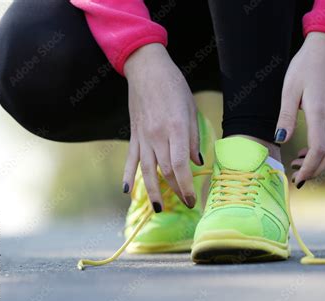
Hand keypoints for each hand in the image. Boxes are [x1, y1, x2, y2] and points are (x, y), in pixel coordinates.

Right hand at [122, 43, 201, 209]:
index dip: (186, 185)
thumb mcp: (191, 109)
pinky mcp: (134, 135)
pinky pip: (131, 159)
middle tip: (185, 204)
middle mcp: (157, 136)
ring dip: (153, 191)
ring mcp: (143, 137)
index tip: (192, 198)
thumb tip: (196, 163)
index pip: (180, 164)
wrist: (147, 70)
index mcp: (175, 128)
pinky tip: (128, 191)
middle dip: (176, 190)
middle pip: (166, 170)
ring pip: (147, 170)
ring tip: (158, 208)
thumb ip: (194, 138)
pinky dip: (128, 176)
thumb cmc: (174, 87)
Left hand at [274, 32, 324, 187]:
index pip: (318, 150)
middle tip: (296, 178)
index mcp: (320, 112)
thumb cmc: (305, 66)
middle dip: (315, 171)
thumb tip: (280, 141)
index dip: (309, 168)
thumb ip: (285, 116)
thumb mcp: (289, 89)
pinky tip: (306, 150)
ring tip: (297, 164)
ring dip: (318, 163)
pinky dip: (322, 152)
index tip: (297, 178)